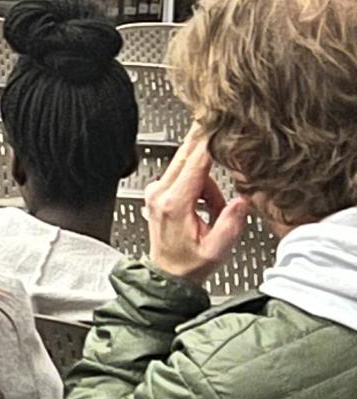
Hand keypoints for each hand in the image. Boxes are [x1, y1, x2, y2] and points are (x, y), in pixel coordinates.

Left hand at [144, 135, 251, 284]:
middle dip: (204, 142)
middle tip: (218, 123)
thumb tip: (243, 201)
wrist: (167, 275)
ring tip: (214, 209)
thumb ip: (231, 223)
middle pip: (185, 155)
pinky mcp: (157, 193)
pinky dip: (199, 185)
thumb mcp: (216, 250)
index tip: (217, 123)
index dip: (208, 142)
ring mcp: (156, 192)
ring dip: (207, 181)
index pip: (194, 163)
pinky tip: (205, 206)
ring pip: (187, 166)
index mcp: (173, 204)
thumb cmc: (188, 264)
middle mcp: (160, 193)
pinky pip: (183, 175)